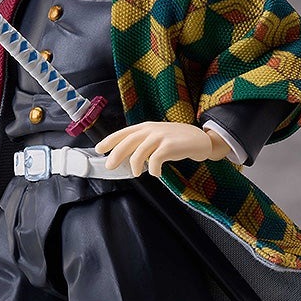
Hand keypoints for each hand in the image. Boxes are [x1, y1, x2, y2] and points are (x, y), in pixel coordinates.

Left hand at [94, 122, 231, 176]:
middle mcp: (151, 130)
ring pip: (139, 152)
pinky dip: (153, 169)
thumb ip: (143, 143)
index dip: (109, 140)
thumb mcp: (158, 137)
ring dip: (135, 165)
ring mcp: (161, 137)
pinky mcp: (170, 146)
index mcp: (146, 127)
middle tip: (110, 166)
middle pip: (127, 141)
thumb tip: (126, 157)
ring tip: (137, 173)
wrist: (201, 139)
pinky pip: (155, 159)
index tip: (99, 149)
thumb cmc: (178, 140)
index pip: (123, 132)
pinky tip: (156, 173)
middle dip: (116, 154)